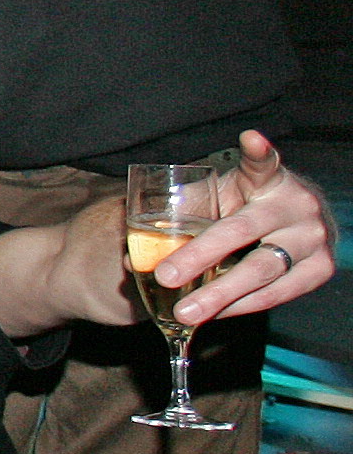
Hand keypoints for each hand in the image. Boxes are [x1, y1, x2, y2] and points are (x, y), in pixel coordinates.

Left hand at [161, 130, 335, 323]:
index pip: (263, 163)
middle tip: (165, 276)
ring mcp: (313, 238)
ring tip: (184, 312)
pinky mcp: (320, 269)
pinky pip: (276, 295)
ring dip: (219, 295)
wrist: (298, 228)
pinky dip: (240, 306)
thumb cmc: (246, 209)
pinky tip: (213, 314)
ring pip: (261, 271)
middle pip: (242, 231)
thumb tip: (133, 251)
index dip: (258, 152)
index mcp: (270, 180)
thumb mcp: (221, 199)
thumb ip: (185, 213)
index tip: (249, 139)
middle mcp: (297, 206)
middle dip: (199, 256)